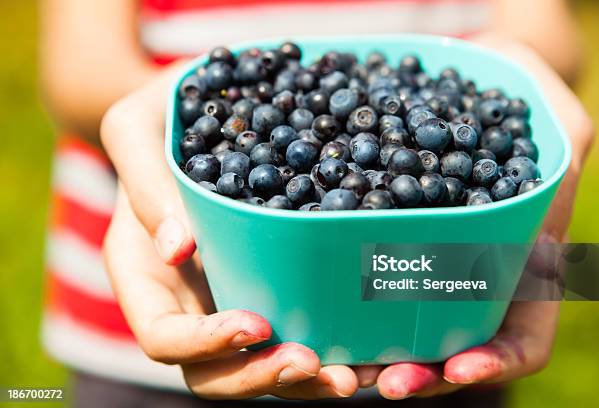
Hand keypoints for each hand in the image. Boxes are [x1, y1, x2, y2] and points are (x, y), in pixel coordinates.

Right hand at [101, 70, 358, 398]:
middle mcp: (187, 298)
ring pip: (260, 363)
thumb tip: (179, 248)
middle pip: (215, 372)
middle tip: (315, 364)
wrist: (199, 110)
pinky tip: (372, 346)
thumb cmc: (158, 118)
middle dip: (263, 377)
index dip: (206, 345)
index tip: (257, 323)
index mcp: (144, 275)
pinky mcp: (271, 281)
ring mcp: (230, 294)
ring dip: (307, 379)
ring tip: (355, 374)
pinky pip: (296, 324)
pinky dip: (331, 344)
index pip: (163, 337)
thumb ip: (146, 184)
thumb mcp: (136, 129)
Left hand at [372, 37, 593, 398]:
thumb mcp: (553, 119)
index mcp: (523, 268)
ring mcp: (428, 268)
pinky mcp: (386, 246)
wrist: (460, 97)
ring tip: (337, 359)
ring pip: (401, 330)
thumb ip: (560, 132)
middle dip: (418, 372)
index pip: (523, 340)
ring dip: (372, 352)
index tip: (457, 368)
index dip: (495, 362)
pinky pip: (364, 284)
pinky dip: (342, 304)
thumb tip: (560, 142)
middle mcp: (473, 279)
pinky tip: (315, 304)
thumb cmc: (516, 106)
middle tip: (378, 380)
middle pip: (451, 350)